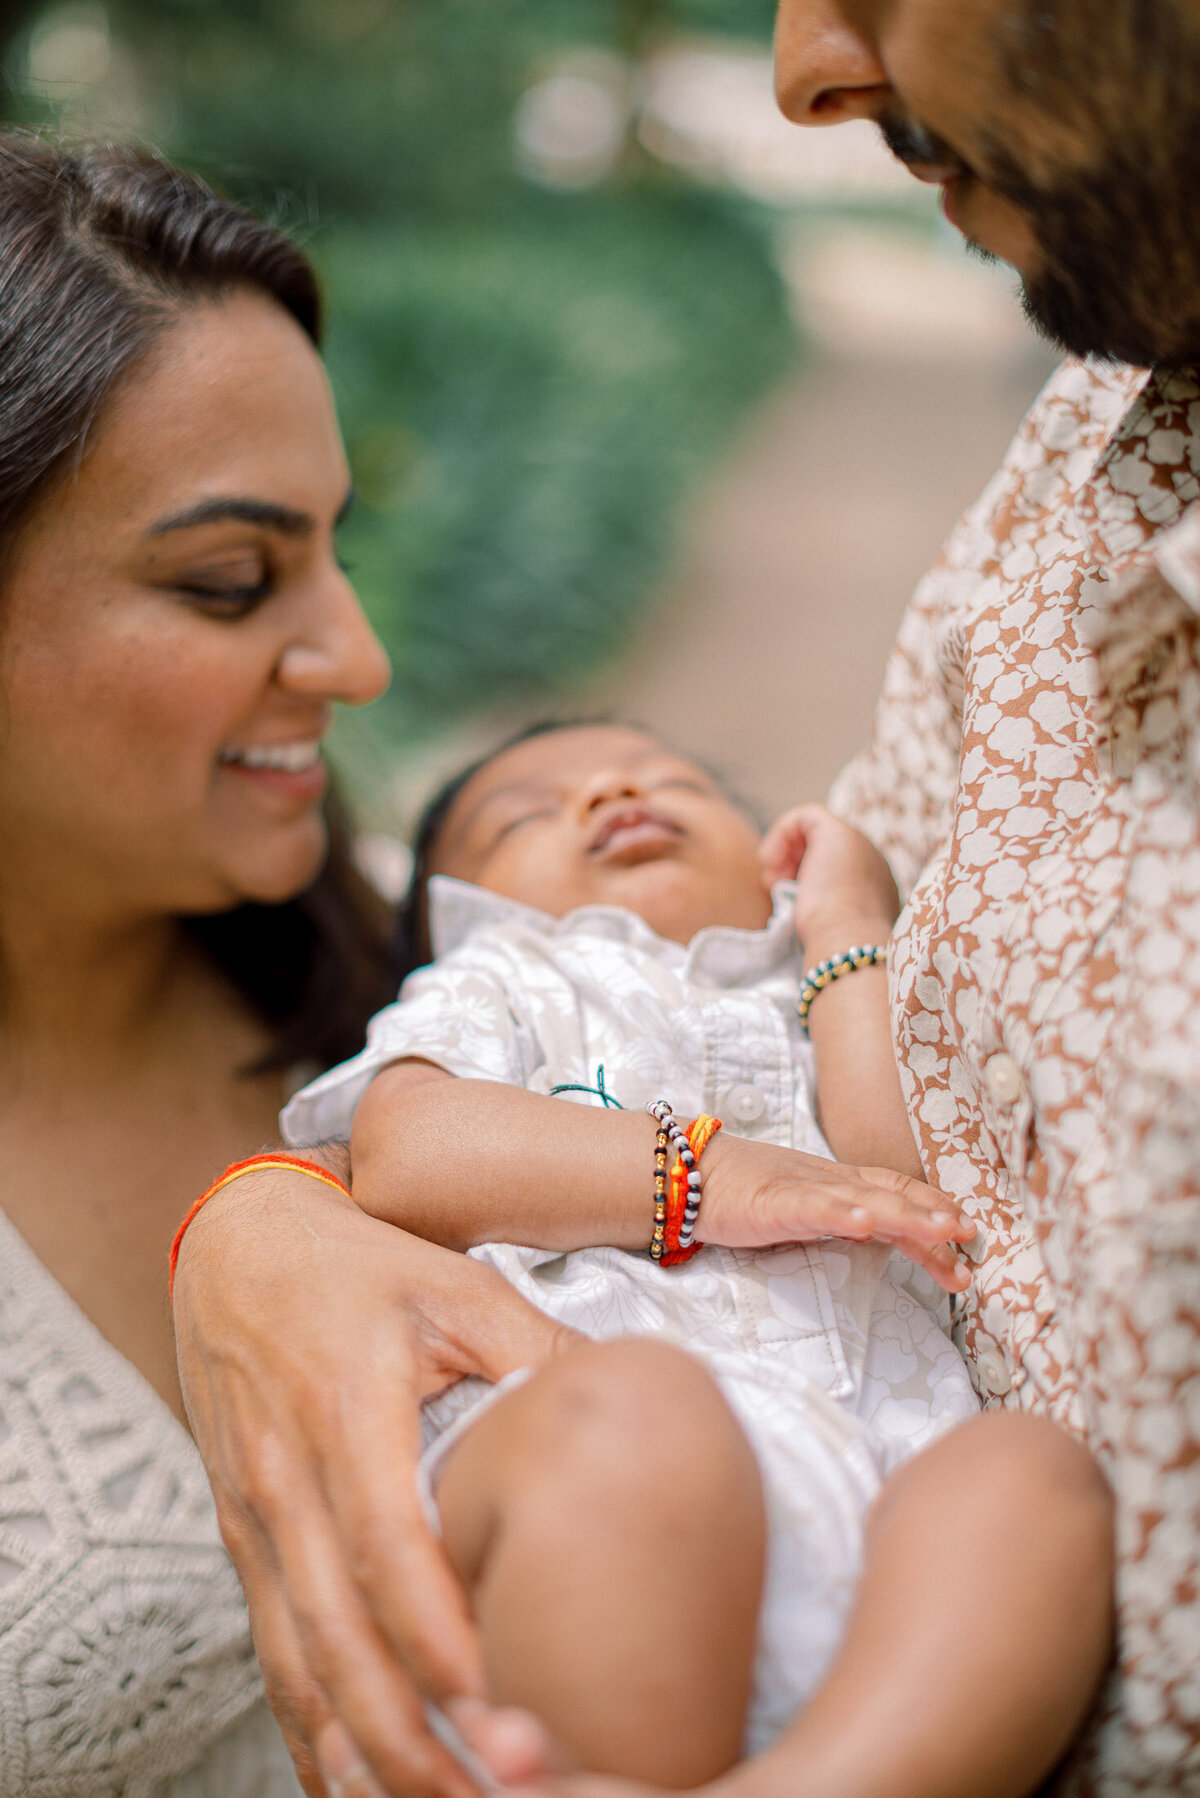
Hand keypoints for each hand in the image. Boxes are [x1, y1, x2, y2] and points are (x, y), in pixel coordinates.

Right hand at [172, 1171, 578, 1797]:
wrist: (237, 1246)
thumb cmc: (356, 1265)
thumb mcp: (455, 1285)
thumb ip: (535, 1345)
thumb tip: (627, 1399)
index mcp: (345, 1415)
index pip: (386, 1549)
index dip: (439, 1639)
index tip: (502, 1708)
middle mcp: (287, 1481)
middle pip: (337, 1635)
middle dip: (407, 1732)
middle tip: (488, 1792)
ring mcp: (255, 1517)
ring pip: (297, 1660)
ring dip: (360, 1748)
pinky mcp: (242, 1535)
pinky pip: (272, 1648)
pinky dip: (308, 1724)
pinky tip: (349, 1780)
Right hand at [699, 1134, 974, 1292]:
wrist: (687, 1172)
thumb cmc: (742, 1193)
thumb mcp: (802, 1205)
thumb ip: (839, 1218)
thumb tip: (878, 1235)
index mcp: (839, 1183)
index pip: (897, 1190)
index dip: (934, 1207)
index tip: (967, 1235)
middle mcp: (830, 1181)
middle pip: (893, 1195)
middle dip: (935, 1216)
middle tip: (972, 1237)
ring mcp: (803, 1190)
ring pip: (865, 1200)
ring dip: (908, 1216)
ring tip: (944, 1232)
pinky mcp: (773, 1204)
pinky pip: (813, 1208)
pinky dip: (842, 1213)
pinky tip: (867, 1223)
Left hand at [760, 806, 898, 947]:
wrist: (847, 941)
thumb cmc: (836, 947)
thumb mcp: (832, 931)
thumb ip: (824, 915)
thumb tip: (801, 911)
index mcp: (875, 886)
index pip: (837, 868)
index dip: (806, 876)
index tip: (787, 897)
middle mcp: (872, 860)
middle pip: (825, 848)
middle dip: (794, 863)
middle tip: (775, 885)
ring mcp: (859, 842)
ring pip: (814, 831)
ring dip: (786, 851)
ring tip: (772, 878)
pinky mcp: (837, 831)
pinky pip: (804, 816)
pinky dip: (780, 834)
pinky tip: (769, 860)